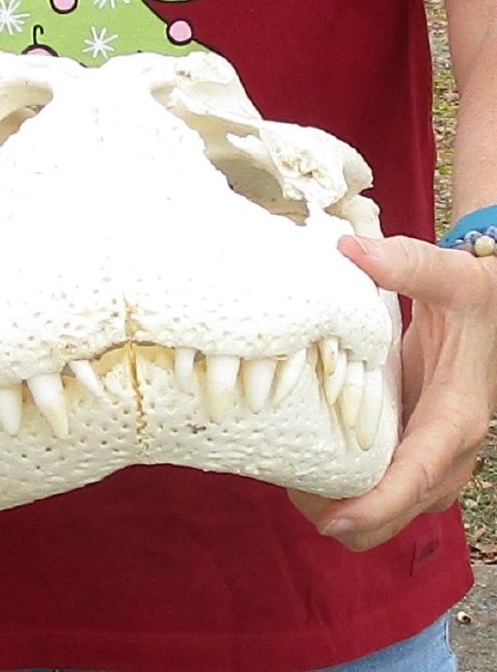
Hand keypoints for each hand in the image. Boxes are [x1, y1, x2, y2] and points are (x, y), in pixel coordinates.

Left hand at [289, 234, 496, 550]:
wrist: (492, 309)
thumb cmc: (476, 296)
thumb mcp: (449, 276)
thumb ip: (405, 264)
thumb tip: (349, 250)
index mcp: (457, 417)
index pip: (418, 476)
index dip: (376, 506)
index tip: (330, 520)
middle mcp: (449, 449)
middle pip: (400, 511)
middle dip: (351, 516)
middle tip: (294, 491)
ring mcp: (434, 454)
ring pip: (394, 510)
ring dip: (349, 509)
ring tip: (295, 483)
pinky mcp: (417, 447)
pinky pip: (387, 488)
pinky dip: (353, 492)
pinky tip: (315, 467)